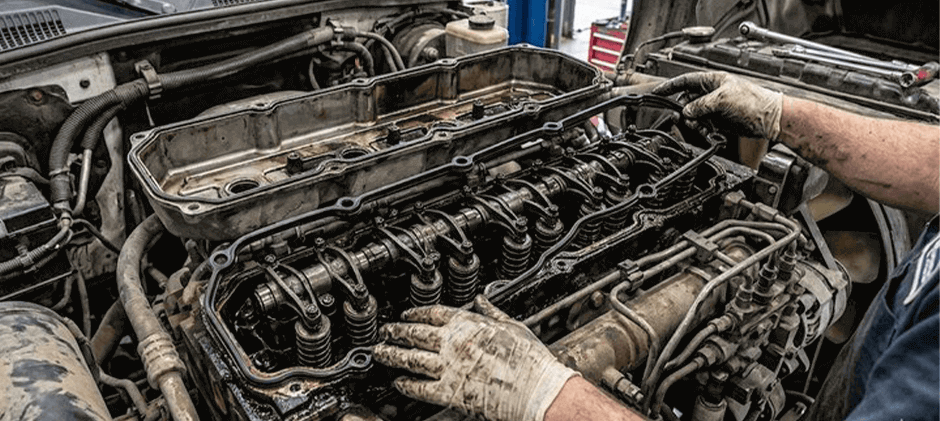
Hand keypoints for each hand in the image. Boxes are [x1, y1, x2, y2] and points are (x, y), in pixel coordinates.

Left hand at [373, 295, 578, 420]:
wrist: (537, 390)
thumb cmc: (530, 360)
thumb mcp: (513, 326)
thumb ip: (493, 312)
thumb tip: (482, 300)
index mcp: (469, 324)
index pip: (433, 313)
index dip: (415, 313)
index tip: (405, 314)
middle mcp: (454, 344)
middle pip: (415, 334)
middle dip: (396, 332)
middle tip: (384, 331)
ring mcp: (449, 368)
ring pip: (411, 359)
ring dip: (392, 355)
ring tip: (380, 352)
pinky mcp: (450, 393)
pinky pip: (420, 387)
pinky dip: (406, 384)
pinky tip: (398, 381)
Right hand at [652, 72, 783, 139]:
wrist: (770, 119)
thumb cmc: (754, 102)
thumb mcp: (722, 100)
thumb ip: (700, 105)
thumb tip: (686, 111)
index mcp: (712, 81)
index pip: (685, 81)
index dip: (670, 87)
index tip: (658, 92)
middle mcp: (711, 93)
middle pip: (687, 101)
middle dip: (685, 111)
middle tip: (687, 119)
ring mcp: (714, 107)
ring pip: (693, 115)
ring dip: (694, 123)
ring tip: (703, 127)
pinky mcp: (718, 120)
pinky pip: (701, 125)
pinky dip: (702, 129)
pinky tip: (709, 131)